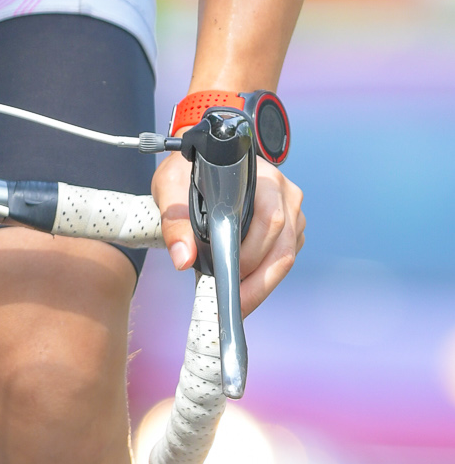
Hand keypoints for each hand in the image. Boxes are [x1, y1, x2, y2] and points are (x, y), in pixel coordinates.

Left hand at [152, 149, 304, 317]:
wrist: (202, 157)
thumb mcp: (171, 186)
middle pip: (282, 247)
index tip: (229, 283)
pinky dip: (265, 276)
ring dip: (262, 284)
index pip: (269, 221)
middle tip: (231, 306)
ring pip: (286, 257)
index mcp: (261, 178)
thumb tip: (184, 258)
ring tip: (235, 302)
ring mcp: (291, 209)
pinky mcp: (290, 225)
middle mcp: (283, 192)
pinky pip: (283, 257)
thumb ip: (175, 221)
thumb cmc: (189, 168)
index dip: (250, 257)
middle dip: (256, 282)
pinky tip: (243, 287)